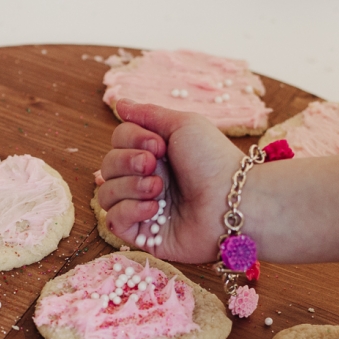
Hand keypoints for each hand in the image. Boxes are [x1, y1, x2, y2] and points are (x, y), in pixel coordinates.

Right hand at [98, 99, 241, 262]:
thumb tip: (120, 103)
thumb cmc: (214, 162)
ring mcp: (143, 208)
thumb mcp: (184, 125)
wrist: (233, 201)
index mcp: (154, 154)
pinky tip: (153, 209)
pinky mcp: (143, 235)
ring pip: (105, 194)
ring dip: (130, 186)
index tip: (159, 144)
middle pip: (107, 166)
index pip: (117, 142)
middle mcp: (145, 179)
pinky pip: (113, 221)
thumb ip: (148, 114)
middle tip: (156, 165)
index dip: (130, 140)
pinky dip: (128, 211)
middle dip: (127, 162)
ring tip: (159, 189)